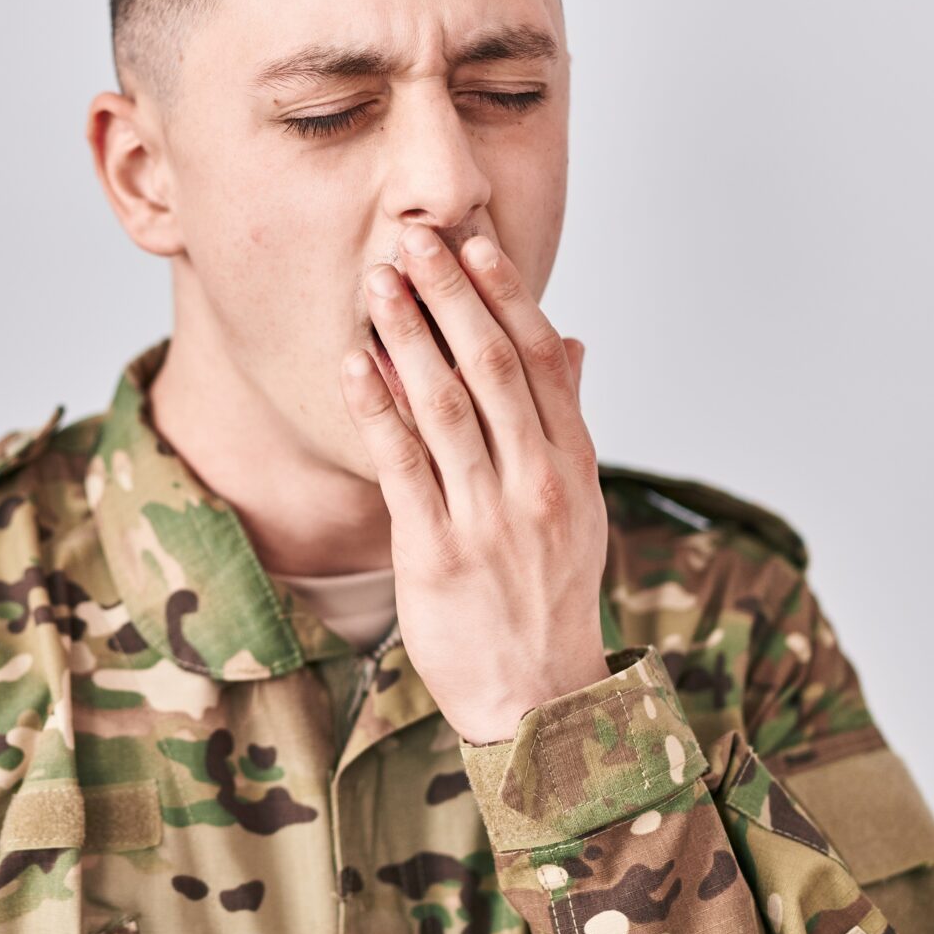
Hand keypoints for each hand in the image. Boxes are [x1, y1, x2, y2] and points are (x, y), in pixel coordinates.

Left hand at [339, 226, 609, 745]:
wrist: (540, 696)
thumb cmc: (551, 592)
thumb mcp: (579, 504)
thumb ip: (565, 420)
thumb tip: (570, 341)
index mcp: (572, 463)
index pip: (538, 359)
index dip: (504, 295)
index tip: (472, 242)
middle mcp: (536, 483)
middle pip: (489, 367)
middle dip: (448, 296)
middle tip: (411, 236)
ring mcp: (487, 518)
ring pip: (444, 406)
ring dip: (406, 336)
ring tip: (375, 283)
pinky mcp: (436, 554)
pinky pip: (402, 467)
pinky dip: (378, 410)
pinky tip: (354, 365)